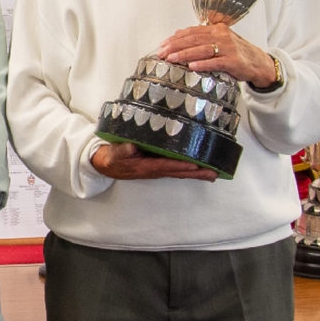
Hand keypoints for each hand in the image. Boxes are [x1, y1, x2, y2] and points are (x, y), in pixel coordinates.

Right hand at [91, 141, 217, 181]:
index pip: (165, 166)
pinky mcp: (157, 166)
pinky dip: (189, 169)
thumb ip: (121, 150)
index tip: (194, 165)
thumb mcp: (112, 153)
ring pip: (179, 172)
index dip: (179, 165)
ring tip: (214, 173)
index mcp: (144, 167)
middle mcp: (154, 170)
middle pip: (178, 172)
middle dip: (196, 173)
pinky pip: (176, 168)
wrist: (105, 165)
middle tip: (214, 173)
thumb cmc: (111, 157)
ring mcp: (157, 169)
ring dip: (196, 173)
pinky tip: (199, 169)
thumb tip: (131, 147)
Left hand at [155, 26, 277, 88]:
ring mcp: (229, 48)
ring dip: (185, 54)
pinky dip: (203, 64)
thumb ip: (201, 37)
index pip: (191, 31)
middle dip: (175, 46)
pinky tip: (192, 66)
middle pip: (194, 39)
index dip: (175, 38)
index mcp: (217, 29)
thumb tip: (177, 34)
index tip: (162, 44)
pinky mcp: (234, 61)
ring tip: (172, 59)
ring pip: (202, 49)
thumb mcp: (219, 41)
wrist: (259, 63)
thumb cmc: (237, 52)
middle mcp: (222, 36)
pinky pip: (216, 62)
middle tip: (162, 53)